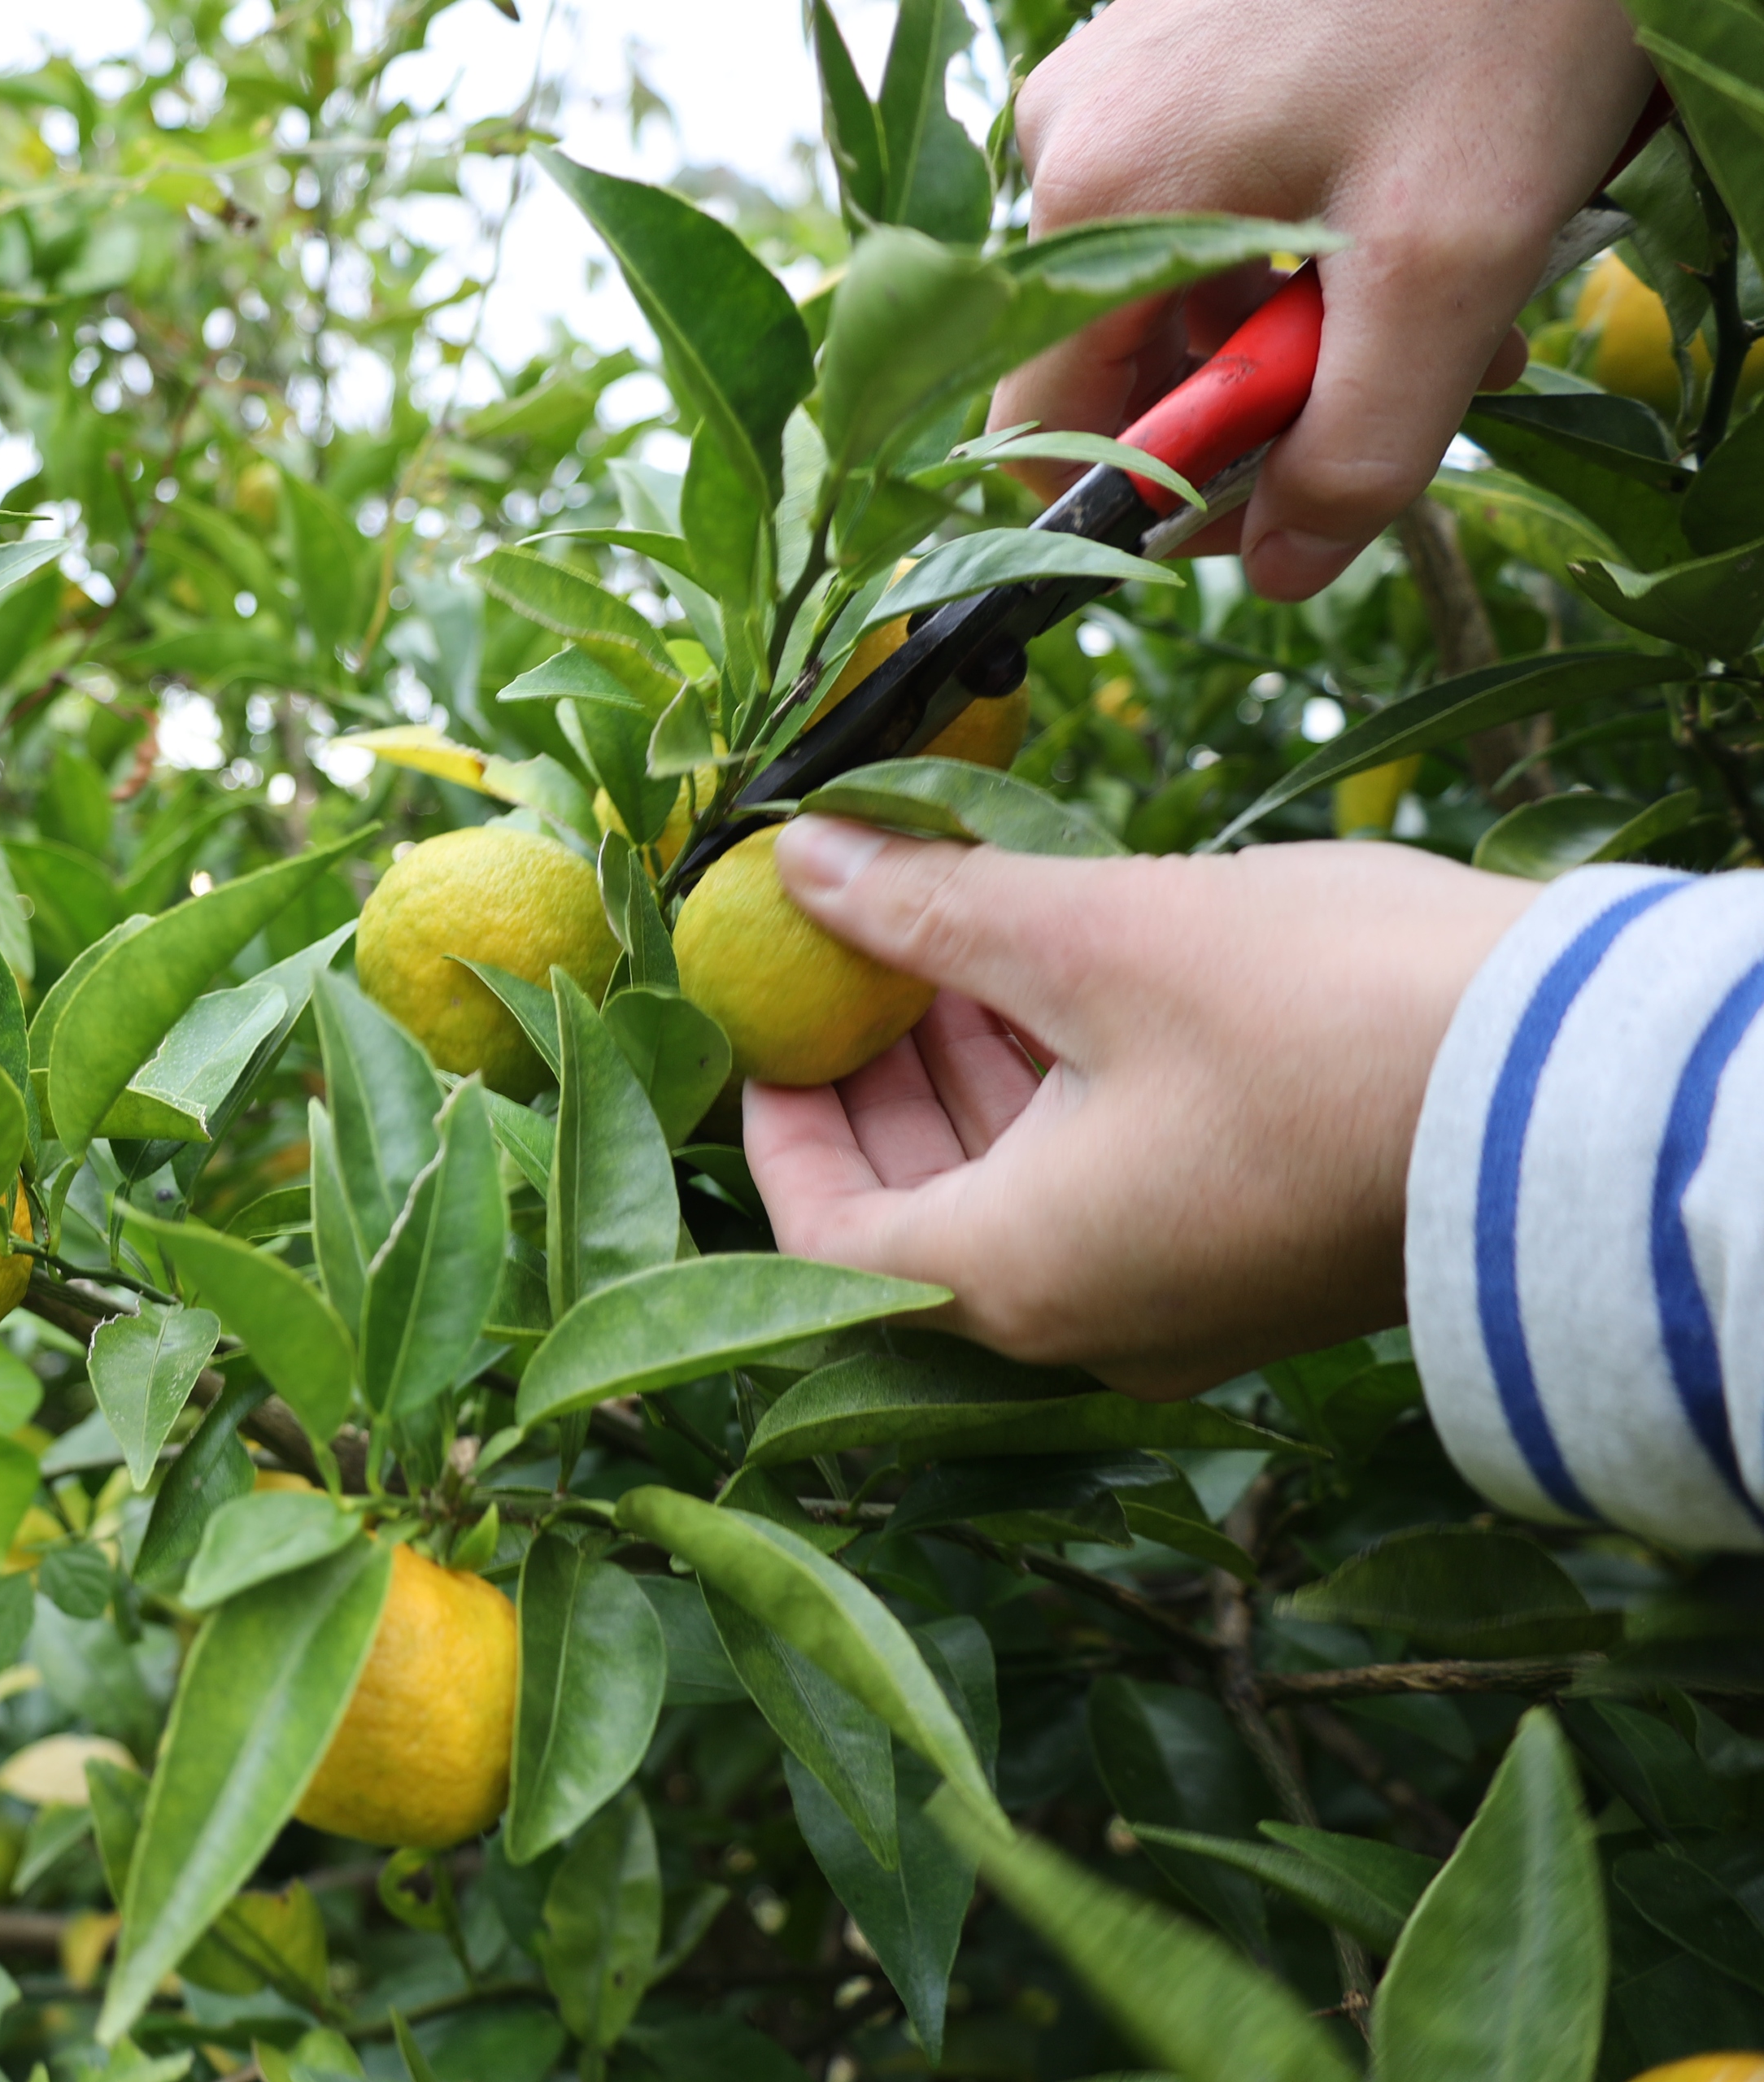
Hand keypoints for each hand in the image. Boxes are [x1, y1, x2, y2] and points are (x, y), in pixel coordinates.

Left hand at [740, 817, 1539, 1396]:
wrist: (1588, 1093)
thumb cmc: (1328, 1019)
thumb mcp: (1098, 937)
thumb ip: (934, 909)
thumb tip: (805, 861)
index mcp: (1016, 1276)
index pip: (823, 1233)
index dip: (779, 1117)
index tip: (774, 1012)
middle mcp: (1086, 1322)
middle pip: (918, 1213)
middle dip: (879, 1077)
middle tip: (857, 948)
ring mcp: (1180, 1303)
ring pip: (1018, 1195)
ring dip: (972, 1073)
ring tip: (954, 935)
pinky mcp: (1257, 1260)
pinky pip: (1111, 1190)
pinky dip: (1064, 1096)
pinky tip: (1066, 979)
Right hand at [992, 0, 1655, 599]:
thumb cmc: (1496, 21)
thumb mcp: (1447, 263)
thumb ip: (1361, 446)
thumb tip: (1283, 572)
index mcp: (1093, 200)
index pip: (1044, 428)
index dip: (1148, 504)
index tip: (1273, 503)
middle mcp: (1071, 137)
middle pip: (1128, 354)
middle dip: (1268, 399)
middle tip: (1416, 385)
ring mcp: (1120, 81)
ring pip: (1184, 277)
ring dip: (1307, 322)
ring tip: (1450, 290)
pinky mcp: (1176, 45)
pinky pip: (1212, 193)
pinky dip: (1308, 236)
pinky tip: (1415, 210)